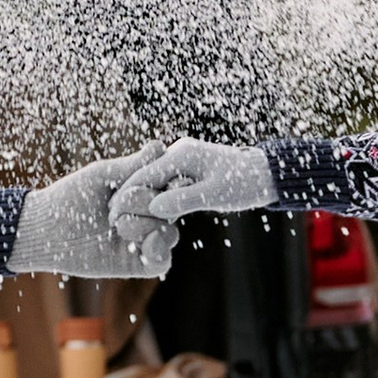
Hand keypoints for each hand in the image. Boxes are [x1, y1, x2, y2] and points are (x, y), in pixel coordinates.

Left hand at [8, 154, 174, 281]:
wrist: (46, 229)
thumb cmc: (70, 197)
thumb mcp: (103, 175)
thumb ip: (134, 165)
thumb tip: (161, 146)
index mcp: (142, 193)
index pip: (173, 186)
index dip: (173, 182)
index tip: (165, 179)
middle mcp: (147, 217)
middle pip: (172, 209)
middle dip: (147, 202)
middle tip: (114, 205)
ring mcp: (143, 241)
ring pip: (170, 233)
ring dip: (146, 225)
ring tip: (117, 225)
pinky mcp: (136, 264)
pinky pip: (162, 261)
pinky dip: (157, 250)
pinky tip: (140, 243)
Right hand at [106, 136, 276, 249]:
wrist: (266, 174)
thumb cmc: (243, 182)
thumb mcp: (214, 194)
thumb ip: (183, 200)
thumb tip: (155, 209)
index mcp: (181, 154)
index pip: (143, 175)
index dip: (126, 196)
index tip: (112, 215)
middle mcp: (177, 155)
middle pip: (143, 179)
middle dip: (128, 199)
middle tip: (111, 222)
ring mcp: (181, 163)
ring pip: (152, 184)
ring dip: (140, 202)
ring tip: (123, 223)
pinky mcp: (186, 173)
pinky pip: (163, 187)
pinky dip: (154, 201)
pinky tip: (146, 219)